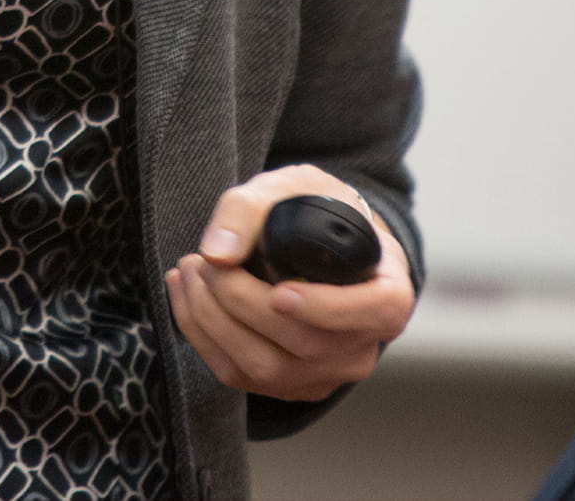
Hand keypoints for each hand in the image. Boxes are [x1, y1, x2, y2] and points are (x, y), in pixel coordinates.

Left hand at [162, 165, 412, 400]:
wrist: (312, 244)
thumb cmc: (316, 213)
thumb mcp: (295, 187)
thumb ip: (252, 208)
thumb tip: (217, 252)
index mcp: (388, 295)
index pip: (376, 313)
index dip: (328, 309)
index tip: (281, 292)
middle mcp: (362, 346)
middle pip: (306, 344)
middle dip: (242, 302)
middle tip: (204, 260)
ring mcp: (325, 374)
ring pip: (265, 367)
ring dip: (211, 321)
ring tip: (188, 271)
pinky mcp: (285, 387)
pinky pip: (238, 376)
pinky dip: (201, 336)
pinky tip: (186, 295)